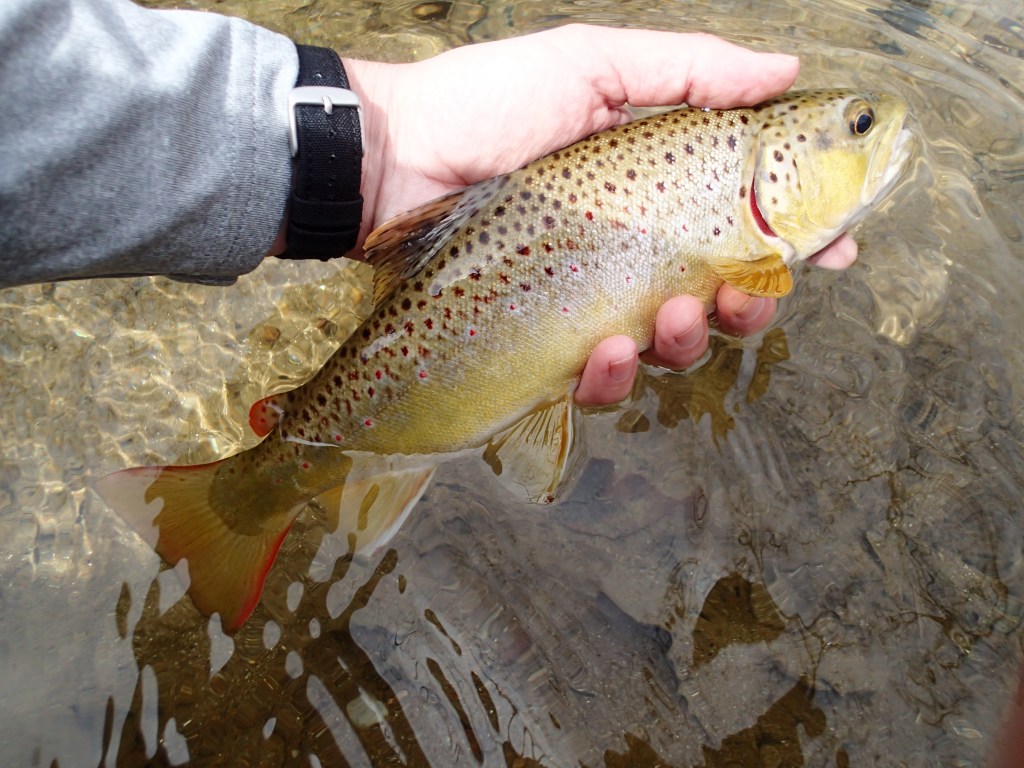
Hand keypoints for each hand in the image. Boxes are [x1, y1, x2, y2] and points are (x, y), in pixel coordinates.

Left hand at [341, 26, 849, 406]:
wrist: (393, 158)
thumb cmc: (486, 103)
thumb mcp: (591, 66)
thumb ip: (689, 70)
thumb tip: (787, 70)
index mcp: (655, 187)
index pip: (745, 221)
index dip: (796, 241)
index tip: (838, 251)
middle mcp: (629, 248)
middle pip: (718, 298)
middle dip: (748, 308)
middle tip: (745, 297)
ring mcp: (586, 299)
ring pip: (666, 348)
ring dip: (685, 345)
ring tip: (669, 321)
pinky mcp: (542, 340)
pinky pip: (595, 380)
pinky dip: (611, 377)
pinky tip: (604, 355)